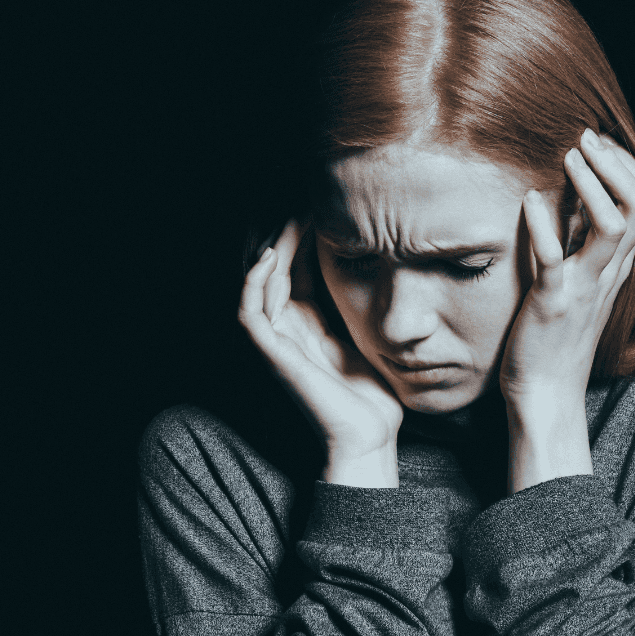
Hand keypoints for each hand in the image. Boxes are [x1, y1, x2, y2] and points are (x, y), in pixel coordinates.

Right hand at [239, 219, 403, 486]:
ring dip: (270, 247)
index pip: (295, 266)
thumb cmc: (375, 394)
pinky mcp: (274, 357)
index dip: (302, 235)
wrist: (370, 437)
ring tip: (288, 217)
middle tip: (300, 199)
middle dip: (282, 232)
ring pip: (257, 284)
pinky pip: (251, 314)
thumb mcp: (372, 335)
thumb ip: (364, 305)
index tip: (321, 203)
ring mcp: (277, 343)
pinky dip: (255, 284)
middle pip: (271, 268)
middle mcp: (287, 329)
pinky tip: (270, 257)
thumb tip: (383, 266)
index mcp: (307, 323)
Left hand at [498, 130, 634, 491]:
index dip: (628, 168)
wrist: (544, 392)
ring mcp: (583, 288)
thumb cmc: (552, 336)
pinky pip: (555, 260)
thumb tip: (569, 200)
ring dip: (592, 185)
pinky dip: (544, 228)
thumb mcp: (574, 282)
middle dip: (617, 165)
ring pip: (612, 225)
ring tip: (569, 158)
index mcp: (615, 266)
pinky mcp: (552, 305)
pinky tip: (529, 201)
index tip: (600, 144)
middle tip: (587, 140)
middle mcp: (607, 273)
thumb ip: (577, 244)